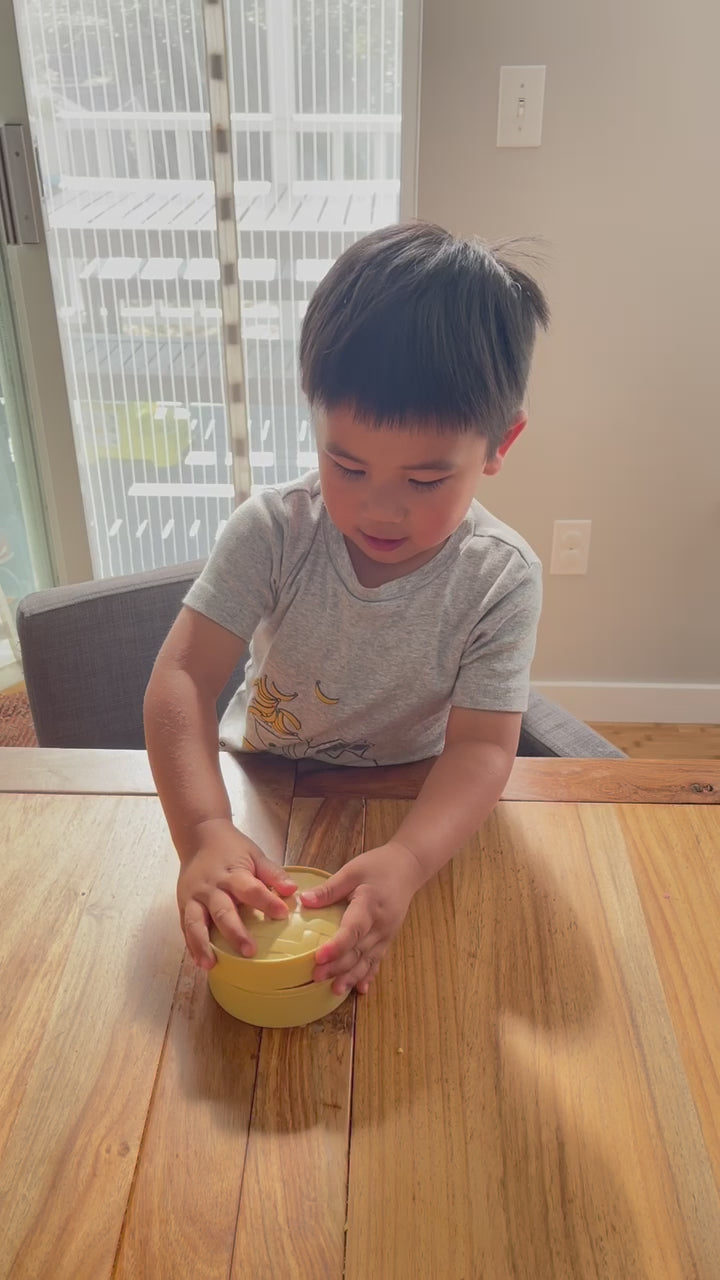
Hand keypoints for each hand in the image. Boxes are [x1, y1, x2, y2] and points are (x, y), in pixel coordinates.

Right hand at [177, 818, 296, 969]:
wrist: (199, 836)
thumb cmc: (231, 848)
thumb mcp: (255, 854)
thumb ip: (273, 873)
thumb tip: (293, 890)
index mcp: (232, 873)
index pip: (251, 889)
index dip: (267, 902)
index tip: (282, 914)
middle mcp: (211, 887)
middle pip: (223, 911)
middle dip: (235, 932)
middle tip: (250, 951)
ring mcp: (194, 897)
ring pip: (196, 922)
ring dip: (203, 944)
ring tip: (211, 964)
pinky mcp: (183, 904)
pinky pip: (186, 927)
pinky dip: (191, 945)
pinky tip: (199, 961)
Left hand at [300, 843, 423, 995]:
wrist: (408, 867)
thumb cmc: (378, 866)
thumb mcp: (352, 871)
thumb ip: (329, 888)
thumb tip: (303, 900)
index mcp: (370, 905)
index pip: (353, 930)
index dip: (336, 946)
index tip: (319, 957)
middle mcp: (380, 924)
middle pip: (358, 950)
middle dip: (338, 966)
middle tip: (316, 977)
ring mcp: (386, 934)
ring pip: (368, 960)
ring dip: (351, 976)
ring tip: (335, 990)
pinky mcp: (388, 937)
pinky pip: (377, 960)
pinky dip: (368, 975)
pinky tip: (360, 989)